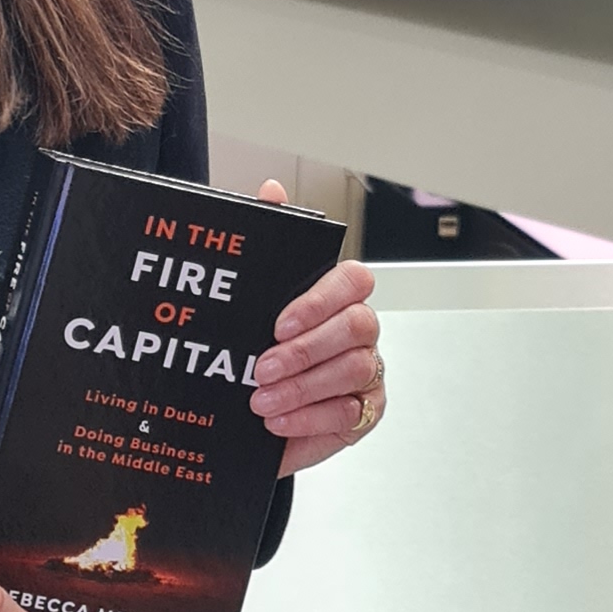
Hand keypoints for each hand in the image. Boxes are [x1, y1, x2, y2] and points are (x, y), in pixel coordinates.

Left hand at [249, 178, 384, 477]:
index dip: (319, 300)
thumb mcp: (252, 299)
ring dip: (302, 388)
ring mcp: (366, 371)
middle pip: (357, 328)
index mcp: (336, 297)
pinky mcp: (364, 412)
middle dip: (306, 350)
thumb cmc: (256, 351)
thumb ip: (268, 241)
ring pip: (353, 371)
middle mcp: (358, 331)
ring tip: (261, 399)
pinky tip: (278, 421)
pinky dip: (310, 418)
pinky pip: (349, 414)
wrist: (246, 414)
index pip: (353, 281)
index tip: (279, 323)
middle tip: (262, 368)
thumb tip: (271, 191)